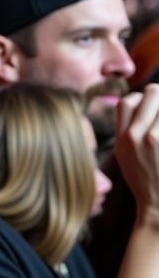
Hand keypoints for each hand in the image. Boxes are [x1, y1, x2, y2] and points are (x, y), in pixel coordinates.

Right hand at [114, 84, 158, 221]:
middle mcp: (133, 136)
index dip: (144, 99)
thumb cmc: (149, 184)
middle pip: (152, 93)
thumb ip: (131, 135)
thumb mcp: (127, 158)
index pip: (127, 101)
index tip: (156, 110)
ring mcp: (152, 139)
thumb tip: (141, 109)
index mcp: (121, 139)